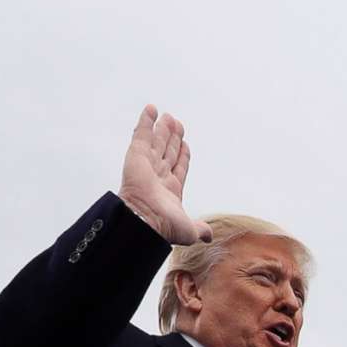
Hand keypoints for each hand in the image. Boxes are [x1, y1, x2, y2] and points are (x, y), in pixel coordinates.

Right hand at [117, 106, 208, 245]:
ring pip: (157, 142)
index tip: (185, 145)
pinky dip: (146, 121)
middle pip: (168, 152)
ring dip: (163, 129)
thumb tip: (209, 236)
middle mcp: (158, 176)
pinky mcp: (136, 155)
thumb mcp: (189, 230)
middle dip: (173, 139)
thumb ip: (200, 229)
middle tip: (178, 124)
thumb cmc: (164, 227)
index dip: (182, 156)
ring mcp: (147, 164)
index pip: (178, 167)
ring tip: (170, 116)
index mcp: (170, 191)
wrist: (144, 220)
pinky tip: (151, 109)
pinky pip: (142, 134)